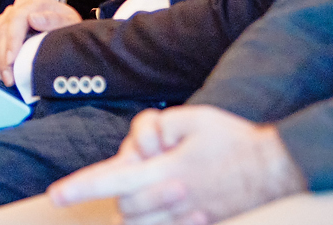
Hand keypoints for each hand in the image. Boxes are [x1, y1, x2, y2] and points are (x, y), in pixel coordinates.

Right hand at [0, 0, 82, 84]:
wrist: (68, 34)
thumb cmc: (70, 31)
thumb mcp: (70, 25)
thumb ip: (55, 20)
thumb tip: (34, 18)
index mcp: (37, 2)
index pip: (17, 18)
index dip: (11, 40)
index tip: (11, 61)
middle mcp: (20, 6)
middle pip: (1, 29)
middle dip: (1, 57)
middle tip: (7, 78)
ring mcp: (9, 17)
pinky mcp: (1, 29)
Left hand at [49, 106, 305, 224]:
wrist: (276, 168)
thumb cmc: (233, 139)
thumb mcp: (191, 118)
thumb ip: (157, 127)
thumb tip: (139, 144)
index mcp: (167, 169)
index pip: (111, 180)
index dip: (80, 188)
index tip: (56, 194)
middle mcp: (174, 199)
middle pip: (125, 210)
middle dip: (120, 196)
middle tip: (135, 174)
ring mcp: (189, 218)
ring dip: (134, 216)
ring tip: (140, 200)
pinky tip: (161, 212)